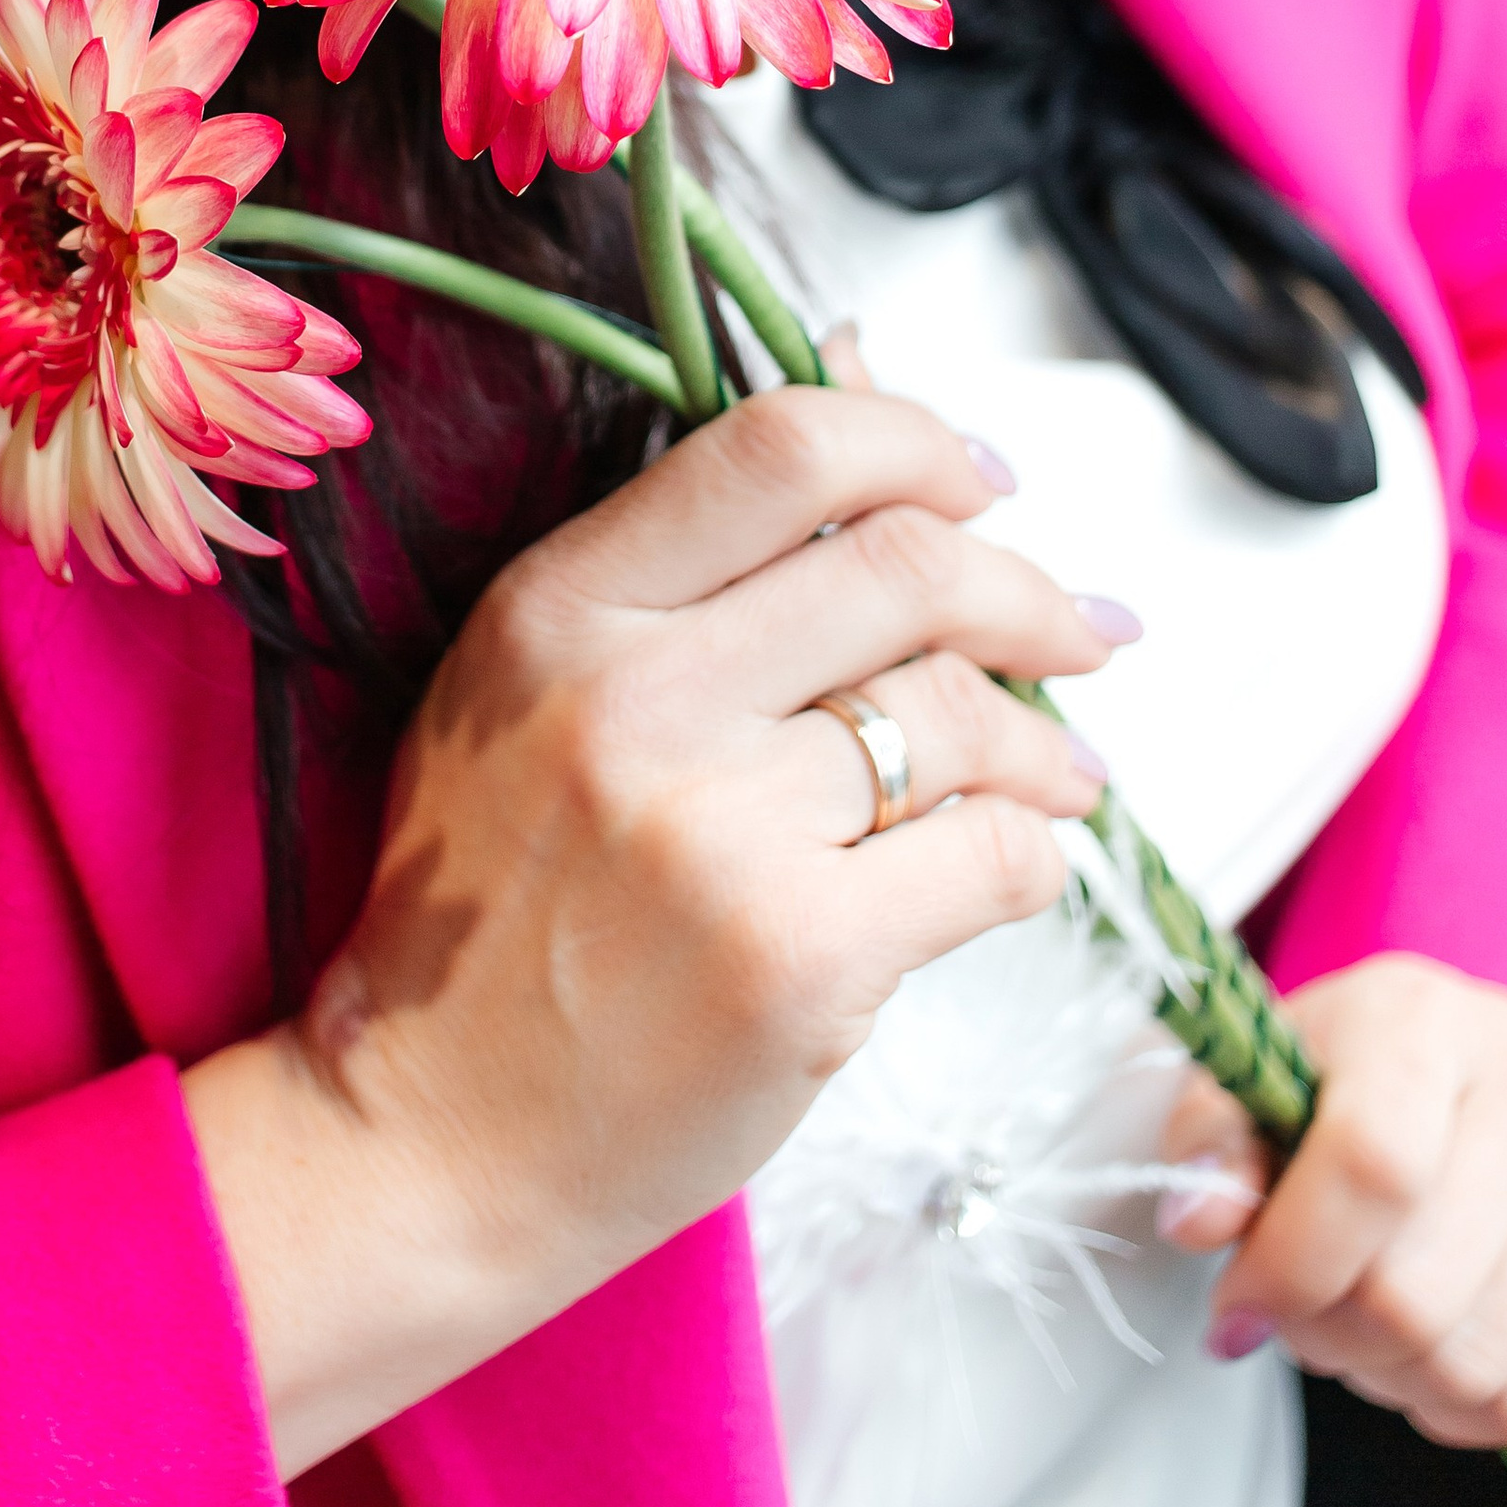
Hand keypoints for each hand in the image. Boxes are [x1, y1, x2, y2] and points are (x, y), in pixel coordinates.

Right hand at [186, 379, 1116, 1470]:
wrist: (427, 1142)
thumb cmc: (492, 912)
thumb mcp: (536, 690)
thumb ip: (687, 548)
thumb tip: (854, 364)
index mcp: (558, 612)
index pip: (780, 447)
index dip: (917, 439)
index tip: (985, 480)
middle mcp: (632, 701)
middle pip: (904, 567)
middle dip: (1029, 589)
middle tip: (1080, 627)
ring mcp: (716, 832)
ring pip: (958, 715)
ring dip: (1041, 740)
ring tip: (1054, 772)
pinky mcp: (796, 961)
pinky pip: (987, 858)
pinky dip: (1029, 852)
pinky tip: (1013, 862)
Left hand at [1159, 953, 1506, 1446]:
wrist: (1491, 1069)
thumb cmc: (1357, 1080)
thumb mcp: (1262, 1081)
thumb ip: (1209, 1143)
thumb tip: (1196, 1222)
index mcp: (1422, 1017)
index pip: (1369, 1166)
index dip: (1288, 1265)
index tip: (1235, 1305)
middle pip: (1414, 1292)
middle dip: (1324, 1338)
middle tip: (1299, 1317)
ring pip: (1476, 1364)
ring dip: (1387, 1380)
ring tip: (1361, 1329)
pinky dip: (1461, 1412)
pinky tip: (1429, 1359)